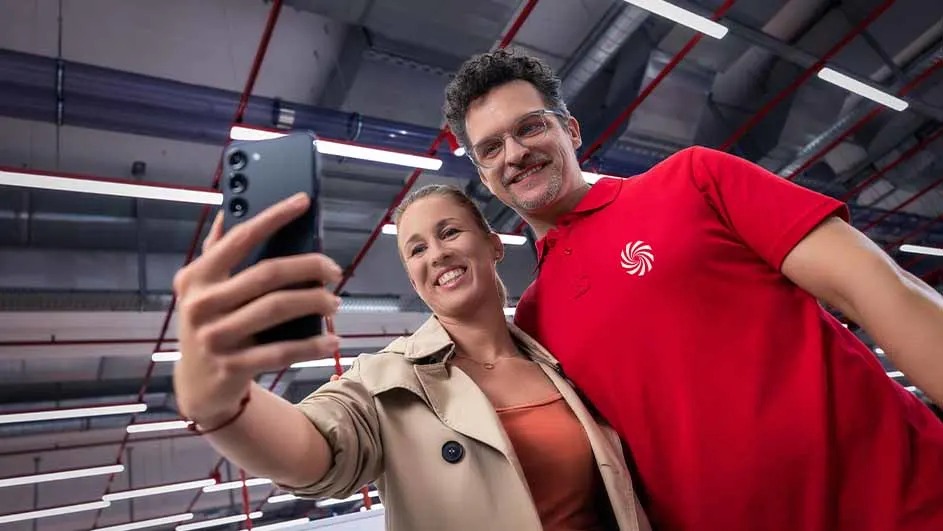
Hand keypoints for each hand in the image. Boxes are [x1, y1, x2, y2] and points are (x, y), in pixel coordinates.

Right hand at [172, 193, 342, 426]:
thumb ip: (215, 252)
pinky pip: (282, 351)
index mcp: (197, 277)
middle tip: (334, 270)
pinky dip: (312, 345)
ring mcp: (215, 337)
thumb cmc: (210, 325)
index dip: (274, 217)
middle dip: (308, 267)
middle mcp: (202, 304)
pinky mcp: (233, 366)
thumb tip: (230, 211)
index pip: (240, 238)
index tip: (303, 201)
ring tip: (335, 302)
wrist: (198, 385)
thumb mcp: (203, 289)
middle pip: (267, 274)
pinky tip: (332, 340)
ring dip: (315, 302)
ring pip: (277, 309)